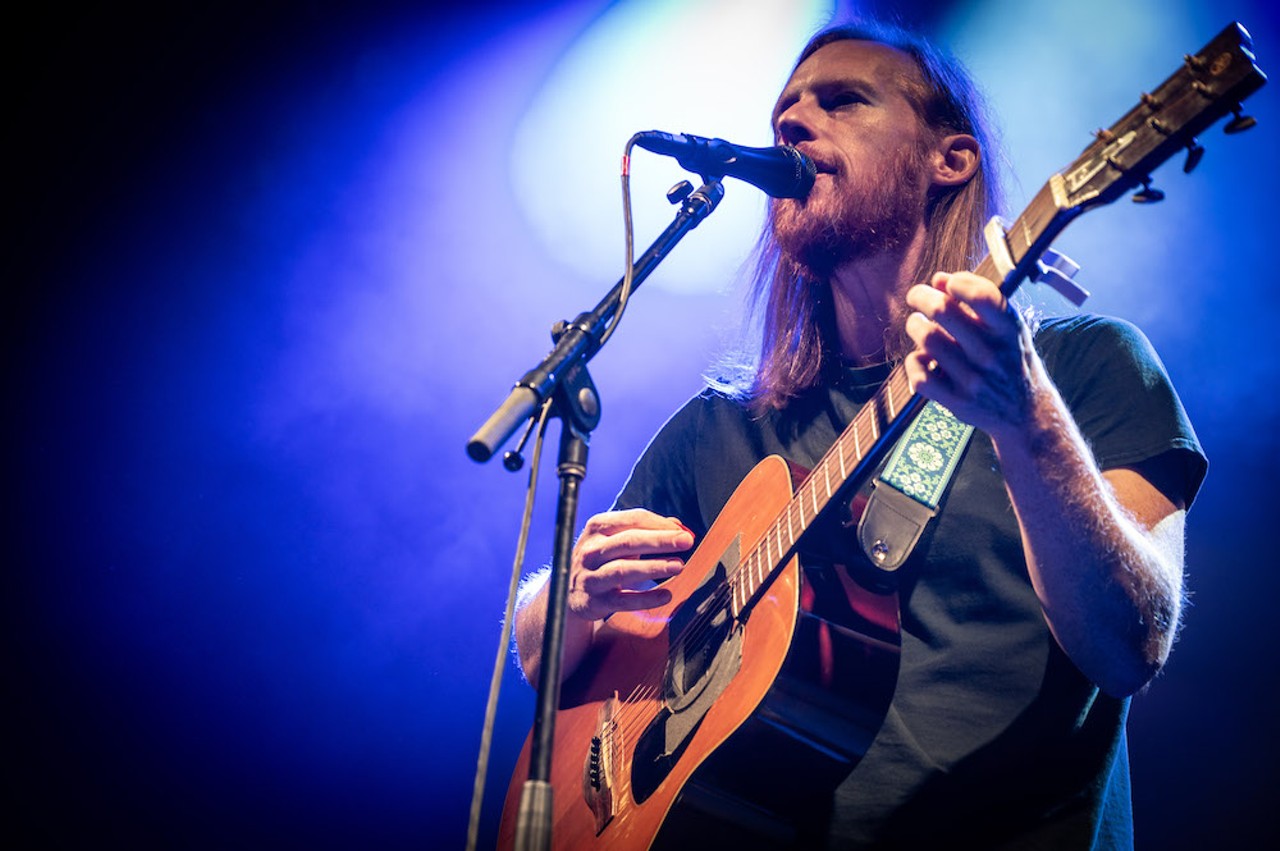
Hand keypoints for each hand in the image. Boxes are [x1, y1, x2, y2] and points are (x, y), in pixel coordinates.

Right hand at [568, 509, 693, 620]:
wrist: (568, 591)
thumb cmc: (601, 559)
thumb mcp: (617, 539)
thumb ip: (647, 531)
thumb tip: (678, 526)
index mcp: (598, 528)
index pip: (632, 519)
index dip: (659, 523)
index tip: (682, 531)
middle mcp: (591, 550)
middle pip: (628, 541)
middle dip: (660, 540)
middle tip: (686, 541)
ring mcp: (591, 576)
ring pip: (623, 570)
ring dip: (653, 567)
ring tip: (678, 565)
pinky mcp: (594, 602)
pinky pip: (622, 601)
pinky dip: (646, 599)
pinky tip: (666, 595)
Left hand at [903, 270, 1039, 438]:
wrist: (1025, 413)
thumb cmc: (1010, 360)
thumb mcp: (1007, 328)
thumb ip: (978, 300)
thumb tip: (938, 279)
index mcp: (1008, 330)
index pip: (982, 296)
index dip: (958, 282)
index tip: (948, 283)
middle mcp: (991, 354)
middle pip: (942, 311)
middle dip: (921, 296)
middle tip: (916, 296)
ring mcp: (973, 380)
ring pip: (926, 339)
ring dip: (915, 326)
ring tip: (918, 325)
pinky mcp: (956, 401)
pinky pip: (919, 375)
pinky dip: (914, 362)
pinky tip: (922, 358)